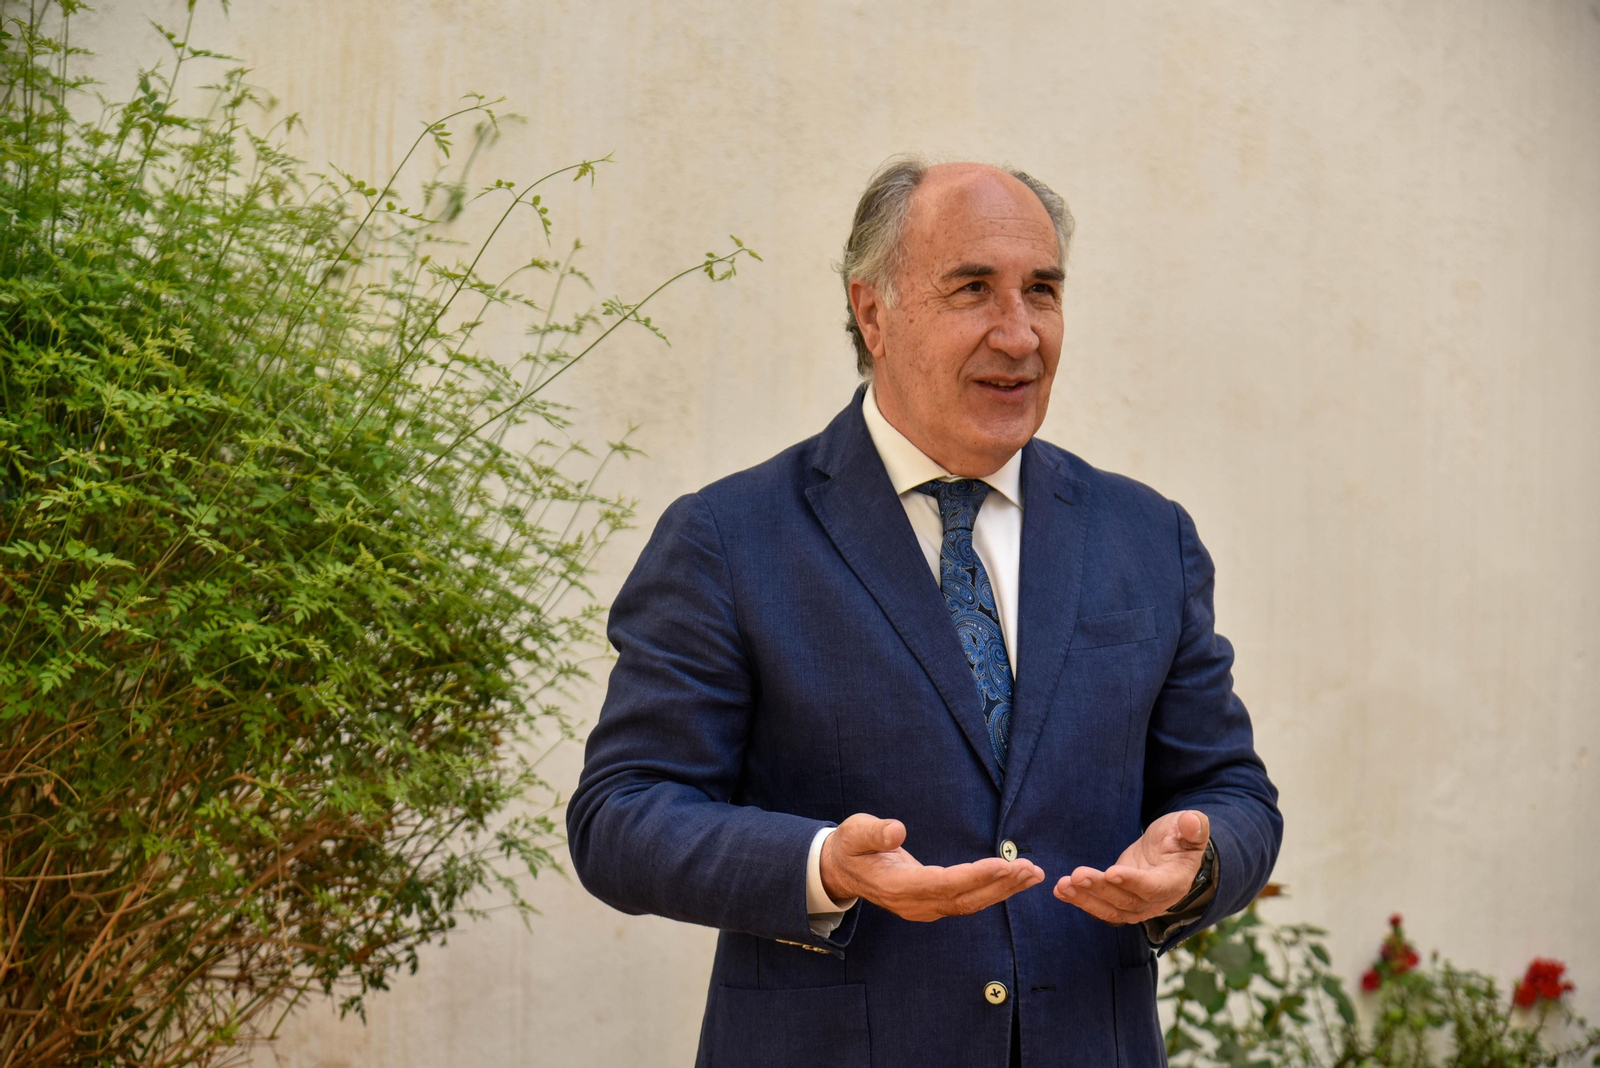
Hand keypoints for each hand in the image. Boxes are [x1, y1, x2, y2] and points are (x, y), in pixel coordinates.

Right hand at [820, 813, 1044, 922]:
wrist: (841, 872)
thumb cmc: (849, 847)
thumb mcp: (853, 832)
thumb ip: (873, 833)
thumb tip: (896, 830)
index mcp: (897, 886)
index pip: (942, 883)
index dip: (974, 876)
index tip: (1003, 865)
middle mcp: (915, 904)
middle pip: (964, 899)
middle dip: (999, 885)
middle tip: (1030, 870)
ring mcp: (924, 908)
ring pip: (970, 904)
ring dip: (1003, 891)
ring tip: (1032, 875)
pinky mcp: (932, 905)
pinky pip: (967, 902)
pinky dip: (992, 892)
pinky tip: (1013, 881)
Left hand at [1053, 810, 1209, 924]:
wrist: (1170, 851)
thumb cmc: (1180, 837)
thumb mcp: (1190, 828)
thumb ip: (1193, 827)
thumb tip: (1192, 821)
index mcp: (1174, 882)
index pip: (1153, 887)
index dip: (1134, 882)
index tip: (1112, 872)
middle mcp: (1155, 900)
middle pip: (1126, 901)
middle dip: (1100, 889)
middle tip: (1077, 875)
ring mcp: (1136, 905)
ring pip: (1109, 909)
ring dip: (1084, 899)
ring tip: (1062, 886)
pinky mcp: (1119, 901)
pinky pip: (1099, 907)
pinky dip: (1080, 900)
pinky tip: (1060, 890)